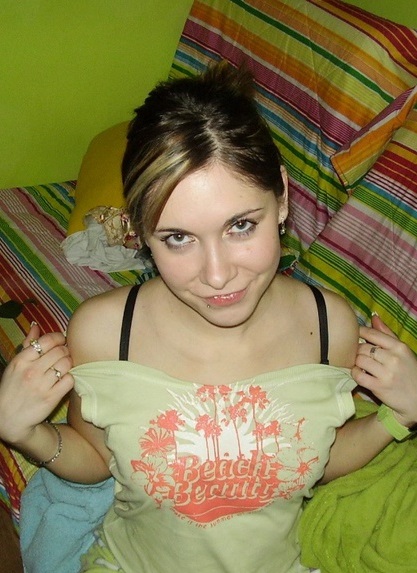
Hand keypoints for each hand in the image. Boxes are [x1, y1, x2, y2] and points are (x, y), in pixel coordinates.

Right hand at [0, 323, 73, 444]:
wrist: (8, 419)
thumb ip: (28, 345)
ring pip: (66, 364)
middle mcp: (31, 371)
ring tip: (64, 367)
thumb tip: (36, 327)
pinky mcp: (51, 398)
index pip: (47, 341)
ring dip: (68, 363)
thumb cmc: (12, 388)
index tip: (61, 341)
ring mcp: (42, 385)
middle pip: (60, 351)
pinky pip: (70, 380)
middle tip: (63, 355)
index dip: (58, 338)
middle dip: (65, 351)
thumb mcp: (15, 365)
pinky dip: (70, 378)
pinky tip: (64, 379)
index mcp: (21, 360)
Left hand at [352, 314, 416, 426]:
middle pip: (363, 348)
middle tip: (360, 354)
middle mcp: (393, 359)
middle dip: (358, 350)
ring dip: (356, 362)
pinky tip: (360, 373)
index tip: (355, 336)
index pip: (372, 334)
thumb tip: (374, 316)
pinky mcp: (379, 387)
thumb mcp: (402, 351)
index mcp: (399, 347)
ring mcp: (386, 374)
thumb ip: (386, 333)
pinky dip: (355, 373)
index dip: (360, 333)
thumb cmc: (409, 371)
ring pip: (359, 360)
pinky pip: (358, 375)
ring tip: (361, 364)